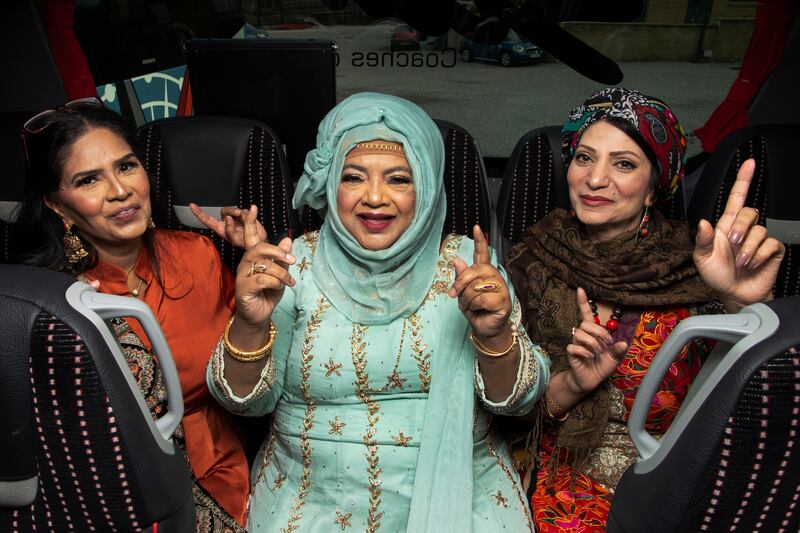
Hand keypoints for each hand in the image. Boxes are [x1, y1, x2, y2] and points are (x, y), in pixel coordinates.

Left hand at [190, 203, 267, 249]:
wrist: (260, 242)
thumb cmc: (247, 244)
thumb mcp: (237, 240)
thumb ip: (232, 228)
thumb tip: (231, 216)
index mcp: (221, 230)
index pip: (207, 220)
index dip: (199, 213)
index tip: (192, 205)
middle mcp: (227, 223)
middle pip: (223, 211)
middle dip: (230, 211)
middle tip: (237, 214)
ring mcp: (235, 218)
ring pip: (233, 209)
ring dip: (239, 212)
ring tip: (245, 219)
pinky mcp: (244, 215)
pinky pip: (243, 210)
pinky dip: (247, 214)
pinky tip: (250, 219)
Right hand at [234, 205, 294, 327]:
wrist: (261, 314)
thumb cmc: (269, 292)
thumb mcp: (281, 273)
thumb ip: (283, 257)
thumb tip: (287, 239)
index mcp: (254, 256)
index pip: (251, 236)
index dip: (250, 221)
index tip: (252, 207)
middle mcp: (246, 262)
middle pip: (259, 247)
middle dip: (278, 252)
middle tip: (291, 259)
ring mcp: (243, 275)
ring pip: (264, 264)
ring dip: (281, 273)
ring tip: (288, 281)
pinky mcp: (243, 288)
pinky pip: (263, 279)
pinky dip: (276, 283)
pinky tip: (279, 287)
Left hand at [448, 225, 511, 341]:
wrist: (484, 330)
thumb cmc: (474, 311)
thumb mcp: (462, 294)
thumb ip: (460, 278)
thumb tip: (457, 259)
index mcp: (483, 273)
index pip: (482, 254)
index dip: (479, 241)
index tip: (476, 227)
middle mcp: (494, 276)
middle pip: (475, 270)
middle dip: (460, 283)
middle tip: (453, 295)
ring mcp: (500, 288)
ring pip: (476, 287)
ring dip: (466, 300)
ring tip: (469, 306)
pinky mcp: (503, 300)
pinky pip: (481, 299)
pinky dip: (474, 307)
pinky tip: (479, 310)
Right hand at [565, 288, 628, 394]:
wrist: (591, 381)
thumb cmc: (601, 366)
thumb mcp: (614, 358)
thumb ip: (619, 351)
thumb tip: (624, 343)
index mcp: (593, 333)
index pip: (585, 314)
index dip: (583, 302)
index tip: (580, 289)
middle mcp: (583, 335)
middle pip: (586, 323)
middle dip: (600, 333)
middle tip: (607, 344)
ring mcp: (576, 344)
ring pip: (580, 333)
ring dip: (593, 342)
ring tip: (598, 352)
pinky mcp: (571, 354)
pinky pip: (573, 346)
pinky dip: (584, 350)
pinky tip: (589, 356)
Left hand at [693, 159, 784, 311]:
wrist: (733, 294)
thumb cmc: (717, 275)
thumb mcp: (702, 258)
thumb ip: (702, 240)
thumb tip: (703, 222)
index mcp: (726, 226)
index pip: (736, 198)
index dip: (743, 180)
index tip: (750, 163)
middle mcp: (743, 229)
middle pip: (749, 212)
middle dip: (741, 227)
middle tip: (733, 243)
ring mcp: (758, 239)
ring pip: (759, 229)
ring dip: (748, 247)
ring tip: (740, 261)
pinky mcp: (771, 251)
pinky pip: (770, 244)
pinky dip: (759, 255)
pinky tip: (752, 264)